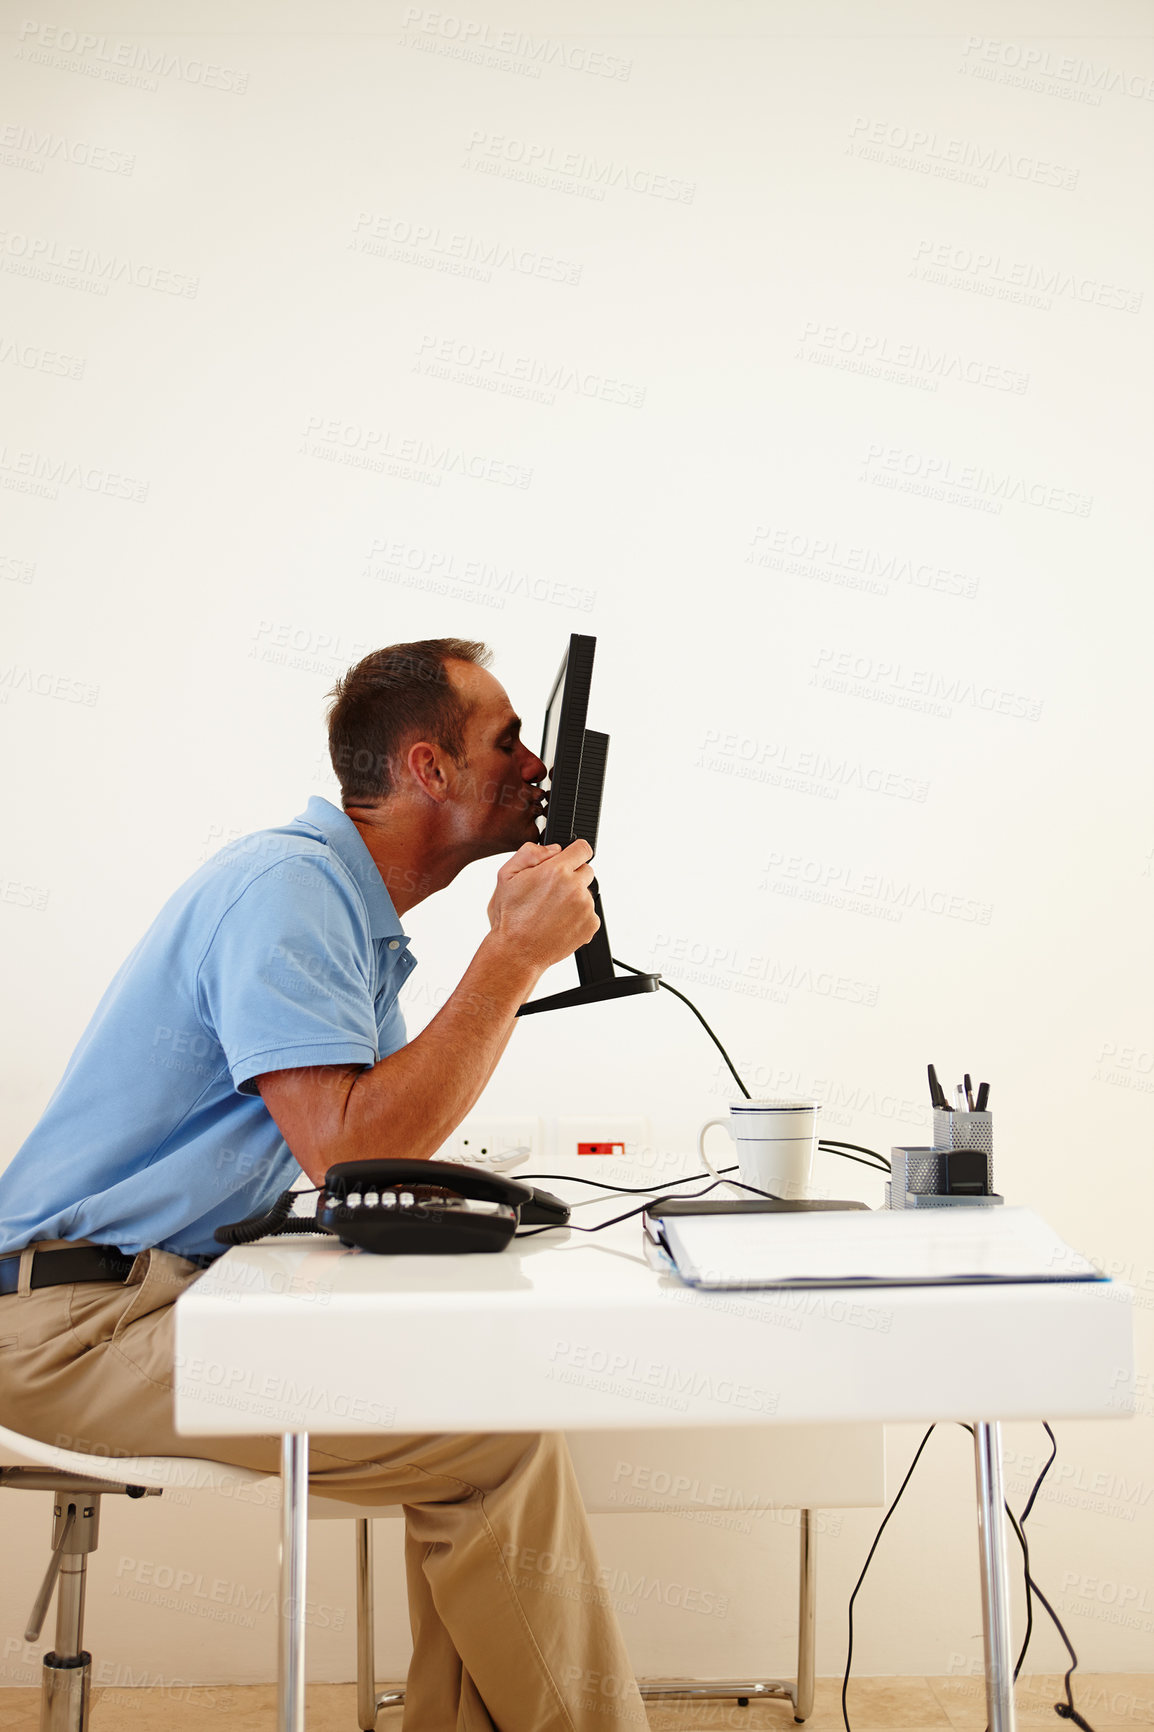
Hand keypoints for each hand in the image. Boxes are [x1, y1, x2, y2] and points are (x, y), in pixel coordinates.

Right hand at [486, 839, 599, 969]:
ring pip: (587, 893)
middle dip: (572, 876)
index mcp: (556, 871)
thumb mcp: (506, 875)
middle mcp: (575, 887)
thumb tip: (554, 848)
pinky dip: (578, 916)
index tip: (568, 860)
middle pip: (586, 870)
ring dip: (574, 898)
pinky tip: (559, 922)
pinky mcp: (591, 925)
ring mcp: (585, 907)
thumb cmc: (510, 917)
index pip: (583, 848)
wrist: (517, 952)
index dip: (574, 852)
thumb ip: (530, 853)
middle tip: (552, 891)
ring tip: (552, 911)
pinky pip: (590, 913)